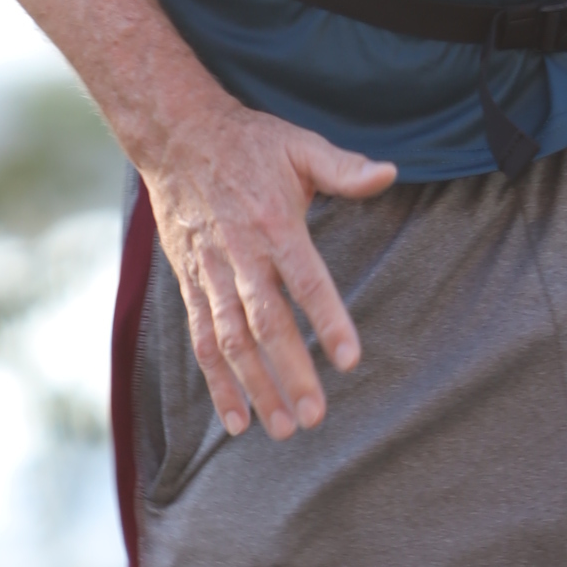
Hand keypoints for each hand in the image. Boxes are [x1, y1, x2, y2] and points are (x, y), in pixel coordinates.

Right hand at [143, 99, 397, 438]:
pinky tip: (236, 420)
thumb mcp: (299, 146)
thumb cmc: (249, 143)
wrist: (176, 137)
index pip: (305, 281)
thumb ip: (344, 168)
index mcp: (274, 224)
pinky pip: (202, 342)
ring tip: (282, 429)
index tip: (349, 360)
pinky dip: (217, 383)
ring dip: (255, 388)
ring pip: (232, 342)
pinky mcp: (192, 286)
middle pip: (266, 324)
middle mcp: (241, 256)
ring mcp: (211, 276)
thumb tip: (389, 173)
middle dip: (289, 374)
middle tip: (314, 418)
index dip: (327, 321)